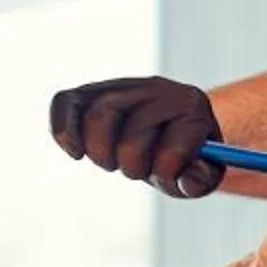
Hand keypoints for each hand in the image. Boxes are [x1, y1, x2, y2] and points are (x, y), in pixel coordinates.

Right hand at [51, 76, 223, 197]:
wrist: (169, 128)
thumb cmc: (186, 154)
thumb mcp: (202, 172)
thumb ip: (199, 180)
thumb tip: (182, 177)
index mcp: (192, 106)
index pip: (171, 150)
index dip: (163, 173)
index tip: (163, 176)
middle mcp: (159, 89)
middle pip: (132, 137)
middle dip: (131, 166)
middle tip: (136, 171)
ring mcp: (123, 86)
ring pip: (98, 118)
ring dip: (101, 154)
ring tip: (112, 161)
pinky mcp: (91, 92)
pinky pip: (66, 103)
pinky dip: (64, 131)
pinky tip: (75, 152)